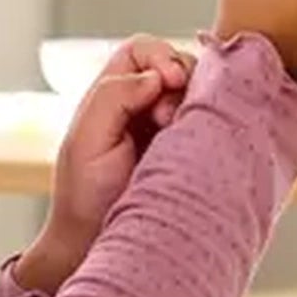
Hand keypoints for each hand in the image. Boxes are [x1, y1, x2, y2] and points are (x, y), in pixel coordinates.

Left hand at [16, 35, 194, 294]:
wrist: (98, 246)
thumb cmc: (84, 197)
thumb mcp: (85, 140)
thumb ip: (112, 96)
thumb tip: (157, 76)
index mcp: (111, 96)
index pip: (140, 51)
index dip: (158, 55)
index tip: (167, 81)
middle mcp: (141, 107)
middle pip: (175, 64)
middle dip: (182, 78)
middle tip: (167, 117)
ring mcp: (168, 129)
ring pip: (197, 92)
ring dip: (196, 101)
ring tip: (179, 133)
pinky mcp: (189, 152)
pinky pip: (210, 124)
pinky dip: (211, 123)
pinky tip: (202, 141)